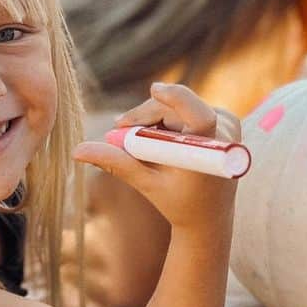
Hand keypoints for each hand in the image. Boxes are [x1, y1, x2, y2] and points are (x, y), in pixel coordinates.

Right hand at [72, 83, 241, 230]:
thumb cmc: (177, 203)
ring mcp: (229, 123)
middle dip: (144, 118)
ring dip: (152, 121)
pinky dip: (167, 121)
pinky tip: (156, 139)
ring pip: (178, 108)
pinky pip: (187, 110)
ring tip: (134, 142)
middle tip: (117, 133)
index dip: (175, 97)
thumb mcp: (145, 182)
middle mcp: (225, 131)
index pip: (195, 113)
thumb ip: (115, 162)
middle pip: (175, 109)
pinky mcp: (226, 120)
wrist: (208, 217)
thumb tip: (77, 150)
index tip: (153, 89)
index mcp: (211, 150)